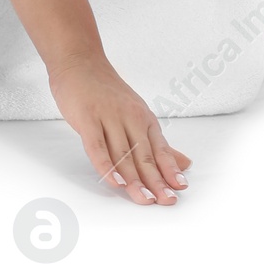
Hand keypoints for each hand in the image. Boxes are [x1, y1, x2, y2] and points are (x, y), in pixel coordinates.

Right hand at [47, 53, 191, 205]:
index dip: (170, 170)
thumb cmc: (108, 93)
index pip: (160, 149)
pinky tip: (114, 182)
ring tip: (144, 199)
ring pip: (123, 154)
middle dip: (156, 180)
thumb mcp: (138, 114)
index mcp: (144, 118)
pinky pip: (98, 146)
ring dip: (134, 179)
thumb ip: (158, 143)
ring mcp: (109, 117)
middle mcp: (130, 117)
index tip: (180, 188)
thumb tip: (184, 164)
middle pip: (144, 155)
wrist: (80, 63)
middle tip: (166, 201)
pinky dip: (106, 165)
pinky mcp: (88, 118)